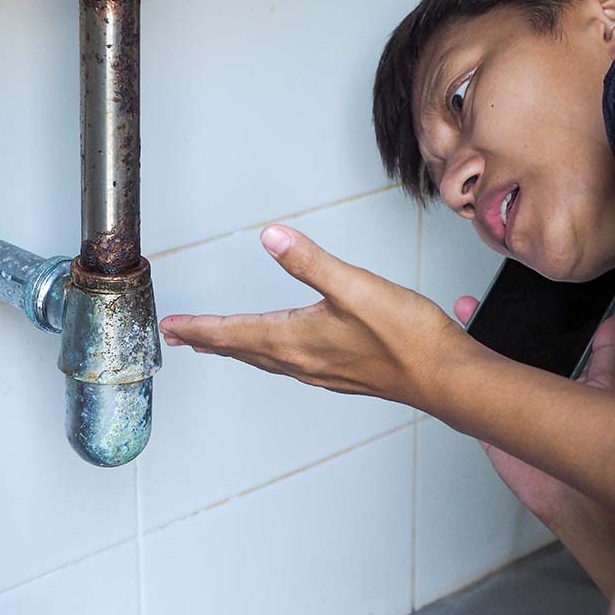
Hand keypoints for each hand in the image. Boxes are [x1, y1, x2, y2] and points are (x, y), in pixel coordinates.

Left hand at [160, 225, 466, 407]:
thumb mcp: (355, 288)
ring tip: (215, 344)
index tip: (171, 327)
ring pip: (264, 359)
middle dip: (208, 341)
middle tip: (179, 337)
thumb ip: (310, 262)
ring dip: (235, 349)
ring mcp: (320, 371)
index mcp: (296, 339)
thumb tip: (271, 238)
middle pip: (242, 349)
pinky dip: (266, 355)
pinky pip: (287, 365)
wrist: (443, 377)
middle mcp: (301, 361)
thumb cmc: (406, 336)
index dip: (199, 327)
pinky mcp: (339, 374)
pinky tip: (275, 352)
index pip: (233, 333)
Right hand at [452, 295, 614, 519]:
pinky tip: (443, 367)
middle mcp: (524, 394)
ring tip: (451, 328)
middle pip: (495, 354)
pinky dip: (453, 390)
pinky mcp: (485, 431)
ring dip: (463, 353)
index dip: (509, 322)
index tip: (500, 302)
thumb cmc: (594, 447)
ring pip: (477, 375)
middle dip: (480, 329)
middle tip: (466, 306)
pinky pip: (464, 407)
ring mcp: (502, 411)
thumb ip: (607, 356)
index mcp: (548, 380)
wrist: (575, 493)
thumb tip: (612, 324)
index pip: (523, 343)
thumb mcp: (606, 387)